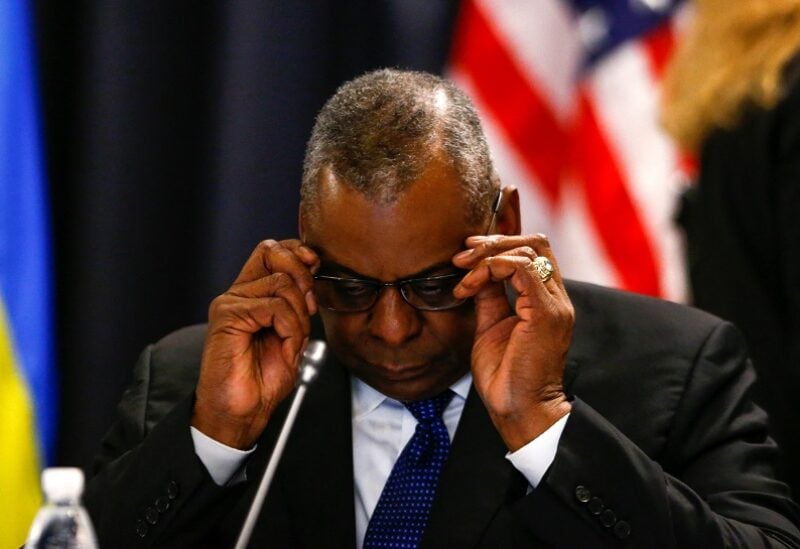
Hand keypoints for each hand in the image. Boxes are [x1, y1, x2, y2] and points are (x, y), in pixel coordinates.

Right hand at [192, 239, 318, 448]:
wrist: (242, 412)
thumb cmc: (264, 378)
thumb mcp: (294, 334)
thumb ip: (299, 304)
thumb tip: (314, 272)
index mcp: (253, 293)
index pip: (274, 250)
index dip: (298, 252)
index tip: (316, 267)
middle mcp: (239, 293)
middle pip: (274, 252)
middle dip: (303, 278)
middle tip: (308, 311)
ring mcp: (231, 302)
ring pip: (282, 284)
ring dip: (299, 317)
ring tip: (292, 343)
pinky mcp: (227, 316)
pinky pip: (275, 308)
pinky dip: (291, 331)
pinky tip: (285, 351)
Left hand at [452, 234, 573, 450]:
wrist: (518, 410)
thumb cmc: (505, 377)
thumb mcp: (490, 327)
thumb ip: (489, 297)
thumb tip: (476, 273)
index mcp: (546, 300)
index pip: (532, 252)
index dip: (498, 245)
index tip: (465, 257)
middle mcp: (556, 298)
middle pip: (535, 243)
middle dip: (494, 242)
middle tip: (462, 257)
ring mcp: (555, 305)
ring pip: (528, 250)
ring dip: (488, 255)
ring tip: (462, 274)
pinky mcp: (546, 314)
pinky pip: (522, 269)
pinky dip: (493, 267)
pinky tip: (471, 283)